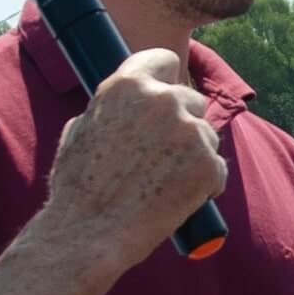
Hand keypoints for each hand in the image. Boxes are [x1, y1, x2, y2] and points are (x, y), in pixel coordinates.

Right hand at [41, 50, 227, 268]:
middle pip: (191, 99)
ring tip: (163, 184)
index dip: (166, 77)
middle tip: (162, 156)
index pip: (165, 59)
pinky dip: (205, 184)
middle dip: (182, 123)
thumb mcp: (80, 129)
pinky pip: (217, 168)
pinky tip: (179, 200)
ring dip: (194, 154)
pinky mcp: (209, 165)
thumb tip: (126, 102)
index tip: (168, 90)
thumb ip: (110, 107)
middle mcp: (163, 100)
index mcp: (128, 85)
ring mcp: (190, 132)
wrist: (88, 235)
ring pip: (206, 135)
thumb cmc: (77, 188)